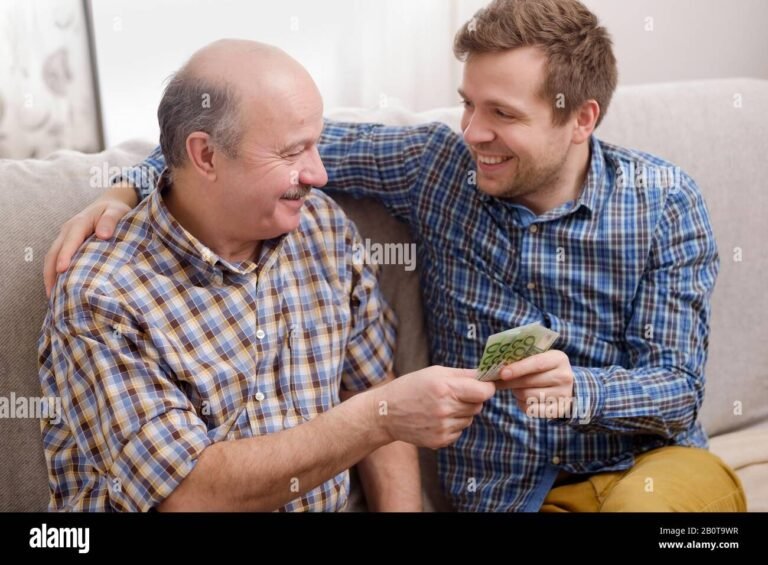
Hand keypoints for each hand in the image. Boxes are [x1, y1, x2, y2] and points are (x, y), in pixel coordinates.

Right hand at [44, 184, 137, 296]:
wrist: (110, 204)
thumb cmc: (115, 210)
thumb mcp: (117, 211)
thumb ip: (110, 221)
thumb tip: (103, 235)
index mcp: (80, 222)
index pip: (70, 240)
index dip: (65, 255)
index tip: (62, 270)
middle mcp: (68, 230)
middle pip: (53, 252)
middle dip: (51, 272)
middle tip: (52, 293)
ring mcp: (65, 238)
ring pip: (51, 257)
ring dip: (49, 276)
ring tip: (52, 297)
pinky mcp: (67, 245)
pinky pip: (56, 259)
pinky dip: (54, 274)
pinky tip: (58, 290)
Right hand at [374, 366, 495, 448]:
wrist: (385, 413)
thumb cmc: (410, 387)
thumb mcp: (434, 372)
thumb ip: (462, 374)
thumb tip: (486, 374)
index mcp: (445, 388)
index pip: (484, 392)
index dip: (486, 388)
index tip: (483, 386)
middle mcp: (446, 409)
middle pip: (478, 406)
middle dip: (472, 399)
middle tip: (455, 394)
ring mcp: (443, 427)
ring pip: (469, 419)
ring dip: (462, 413)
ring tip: (441, 406)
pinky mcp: (440, 441)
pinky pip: (459, 431)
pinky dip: (452, 425)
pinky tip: (436, 418)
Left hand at [495, 350, 574, 418]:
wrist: (567, 386)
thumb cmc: (545, 368)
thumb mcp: (540, 357)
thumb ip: (523, 358)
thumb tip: (497, 366)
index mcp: (559, 359)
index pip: (537, 363)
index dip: (518, 368)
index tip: (502, 373)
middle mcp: (564, 377)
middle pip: (529, 382)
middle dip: (509, 382)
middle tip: (497, 381)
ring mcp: (563, 395)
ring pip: (527, 396)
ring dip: (516, 392)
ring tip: (516, 387)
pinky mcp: (558, 411)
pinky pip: (531, 409)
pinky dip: (522, 404)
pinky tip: (523, 398)